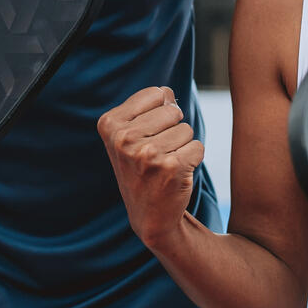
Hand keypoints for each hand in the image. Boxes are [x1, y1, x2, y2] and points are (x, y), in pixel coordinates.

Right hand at [98, 86, 202, 253]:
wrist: (150, 215)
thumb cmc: (143, 168)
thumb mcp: (131, 135)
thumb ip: (148, 106)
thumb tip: (168, 92)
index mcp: (110, 124)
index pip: (156, 94)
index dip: (159, 113)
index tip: (146, 136)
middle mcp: (124, 138)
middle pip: (173, 111)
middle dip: (172, 129)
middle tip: (157, 154)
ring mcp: (146, 153)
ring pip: (186, 129)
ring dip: (182, 146)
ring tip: (165, 165)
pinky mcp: (170, 167)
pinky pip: (198, 146)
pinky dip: (193, 159)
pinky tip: (176, 174)